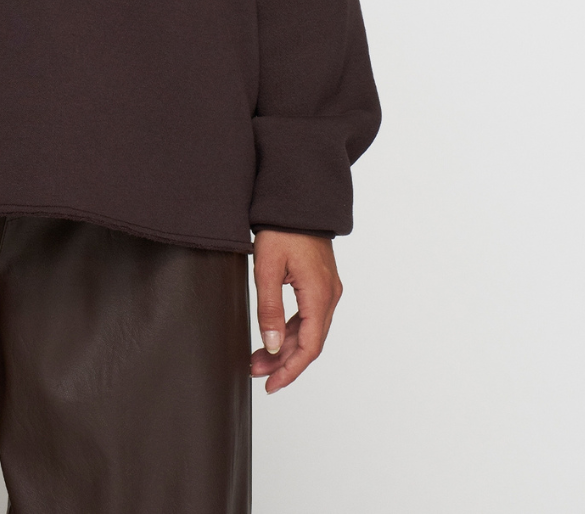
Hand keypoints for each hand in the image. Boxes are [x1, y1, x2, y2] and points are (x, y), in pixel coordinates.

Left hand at [250, 230, 341, 392]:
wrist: (296, 200)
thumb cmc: (281, 228)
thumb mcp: (267, 267)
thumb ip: (268, 308)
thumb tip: (269, 346)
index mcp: (319, 294)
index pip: (309, 347)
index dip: (290, 370)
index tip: (271, 385)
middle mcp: (329, 295)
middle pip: (309, 342)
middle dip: (282, 361)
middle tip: (255, 372)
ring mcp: (327, 289)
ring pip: (309, 330)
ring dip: (285, 346)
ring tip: (257, 358)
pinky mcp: (321, 283)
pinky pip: (309, 316)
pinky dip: (290, 330)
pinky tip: (273, 336)